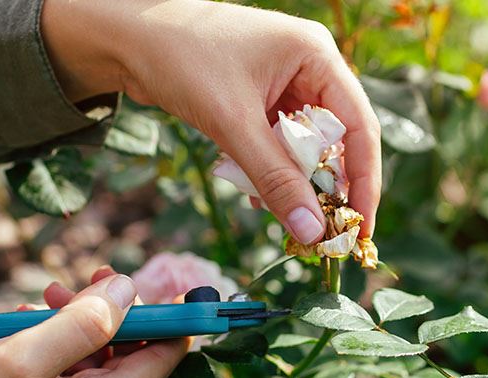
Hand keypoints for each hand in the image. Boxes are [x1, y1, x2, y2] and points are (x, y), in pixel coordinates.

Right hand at [0, 270, 188, 377]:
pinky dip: (47, 328)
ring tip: (51, 294)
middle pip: (126, 350)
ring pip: (90, 346)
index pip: (158, 364)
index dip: (177, 325)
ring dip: (77, 313)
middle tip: (101, 273)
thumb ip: (82, 326)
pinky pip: (56, 353)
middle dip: (116, 309)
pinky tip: (25, 317)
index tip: (189, 291)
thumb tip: (129, 290)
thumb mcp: (21, 360)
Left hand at [42, 0, 381, 243]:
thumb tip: (312, 232)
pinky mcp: (258, 98)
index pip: (358, 126)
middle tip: (325, 232)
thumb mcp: (233, 123)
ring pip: (305, 145)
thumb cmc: (181, 59)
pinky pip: (278, 143)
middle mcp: (308, 66)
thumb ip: (275, 179)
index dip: (364, 180)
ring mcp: (283, 82)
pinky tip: (256, 194)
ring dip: (295, 181)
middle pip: (336, 138)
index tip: (361, 226)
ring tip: (286, 216)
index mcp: (316, 56)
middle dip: (328, 186)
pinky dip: (271, 170)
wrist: (124, 37)